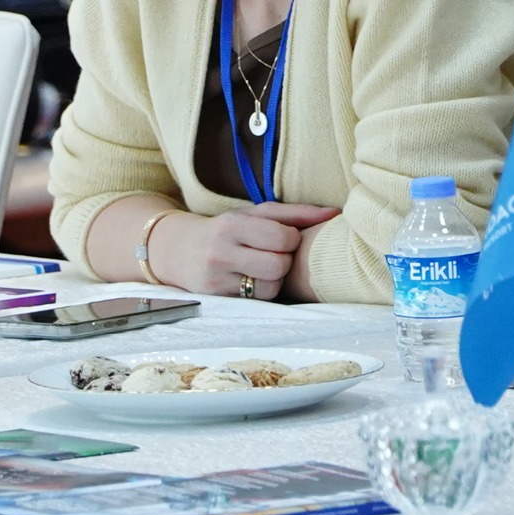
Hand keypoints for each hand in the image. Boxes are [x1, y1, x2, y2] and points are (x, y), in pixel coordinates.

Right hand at [151, 202, 340, 299]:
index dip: (291, 239)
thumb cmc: (228, 230)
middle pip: (279, 264)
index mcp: (233, 224)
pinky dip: (262, 292)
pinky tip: (253, 280)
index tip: (284, 238)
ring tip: (264, 269)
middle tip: (276, 255)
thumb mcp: (255, 214)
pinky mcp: (216, 298)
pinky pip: (257, 301)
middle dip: (284, 261)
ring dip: (275, 280)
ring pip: (270, 287)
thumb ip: (296, 213)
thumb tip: (335, 213)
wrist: (179, 250)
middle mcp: (221, 251)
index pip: (282, 236)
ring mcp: (216, 278)